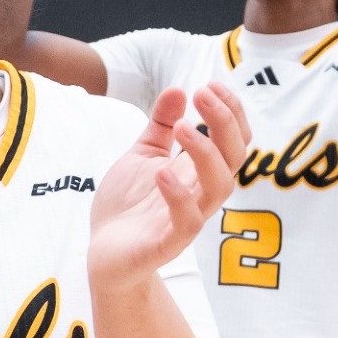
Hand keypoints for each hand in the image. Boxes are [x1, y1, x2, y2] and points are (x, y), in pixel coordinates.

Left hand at [88, 85, 247, 290]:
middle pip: (235, 158)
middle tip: (203, 94)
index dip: (231, 112)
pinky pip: (186, 222)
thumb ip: (161, 126)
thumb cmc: (127, 205)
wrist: (102, 253)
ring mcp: (187, 219)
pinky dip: (178, 196)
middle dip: (225, 123)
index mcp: (198, 172)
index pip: (234, 140)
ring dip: (206, 153)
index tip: (211, 85)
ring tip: (184, 127)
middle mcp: (200, 193)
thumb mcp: (142, 156)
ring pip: (219, 187)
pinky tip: (161, 172)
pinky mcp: (167, 243)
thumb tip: (177, 90)